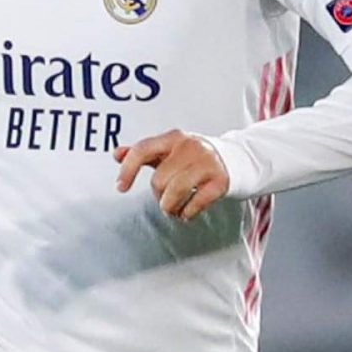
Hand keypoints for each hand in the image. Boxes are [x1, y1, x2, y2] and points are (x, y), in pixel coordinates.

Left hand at [113, 129, 229, 220]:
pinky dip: (187, 214)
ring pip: (175, 193)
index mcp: (173, 137)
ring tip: (174, 209)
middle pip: (159, 180)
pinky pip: (195, 204)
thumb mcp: (168, 150)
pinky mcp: (220, 181)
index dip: (128, 169)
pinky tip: (187, 212)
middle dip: (158, 196)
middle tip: (165, 199)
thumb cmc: (193, 156)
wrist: (234, 158)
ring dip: (170, 208)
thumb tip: (117, 154)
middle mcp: (190, 147)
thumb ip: (142, 152)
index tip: (120, 188)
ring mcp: (207, 163)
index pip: (143, 150)